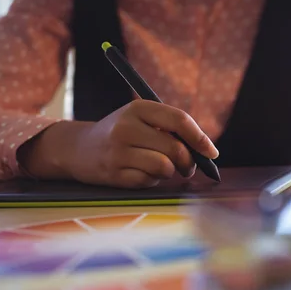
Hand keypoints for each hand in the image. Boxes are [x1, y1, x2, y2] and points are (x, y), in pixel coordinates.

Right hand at [19, 100, 218, 187]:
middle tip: (188, 167)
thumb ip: (171, 130)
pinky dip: (152, 180)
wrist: (78, 149)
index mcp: (138, 108)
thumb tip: (207, 151)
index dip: (200, 138)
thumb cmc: (123, 134)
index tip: (212, 152)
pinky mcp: (114, 173)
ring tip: (161, 168)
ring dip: (170, 172)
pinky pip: (149, 181)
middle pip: (175, 148)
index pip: (179, 120)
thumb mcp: (142, 120)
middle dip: (189, 162)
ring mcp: (118, 151)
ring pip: (165, 167)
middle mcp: (126, 127)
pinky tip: (140, 173)